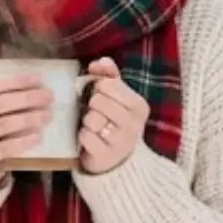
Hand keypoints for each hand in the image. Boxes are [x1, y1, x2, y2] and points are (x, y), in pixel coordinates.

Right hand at [0, 57, 54, 186]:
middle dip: (27, 98)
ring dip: (28, 119)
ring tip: (48, 115)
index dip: (16, 81)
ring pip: (3, 125)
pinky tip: (39, 136)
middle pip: (0, 104)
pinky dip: (23, 141)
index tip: (39, 79)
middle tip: (49, 97)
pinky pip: (4, 148)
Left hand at [78, 57, 148, 173]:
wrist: (117, 160)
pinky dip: (83, 135)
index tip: (102, 97)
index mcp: (139, 106)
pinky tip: (90, 138)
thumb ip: (109, 75)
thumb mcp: (116, 96)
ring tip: (94, 126)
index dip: (98, 88)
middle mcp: (134, 124)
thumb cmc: (114, 121)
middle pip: (98, 101)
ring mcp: (121, 142)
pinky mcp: (106, 155)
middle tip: (96, 112)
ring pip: (91, 119)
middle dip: (92, 105)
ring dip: (87, 121)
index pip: (108, 85)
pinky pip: (85, 136)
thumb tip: (99, 62)